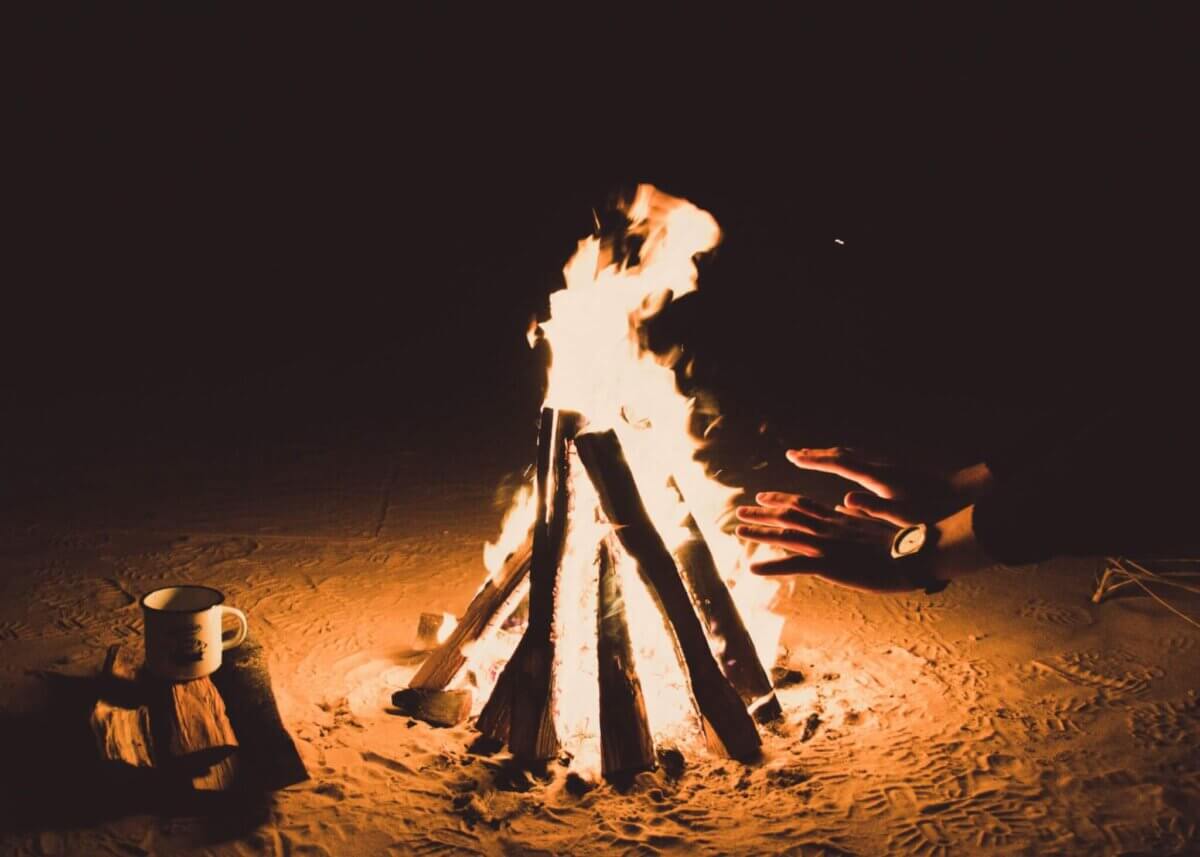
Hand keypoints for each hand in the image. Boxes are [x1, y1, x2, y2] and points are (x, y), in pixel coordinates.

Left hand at [735, 492, 930, 592]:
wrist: (917, 552)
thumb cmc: (906, 540)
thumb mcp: (879, 523)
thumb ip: (858, 514)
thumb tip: (844, 504)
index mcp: (840, 520)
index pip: (805, 505)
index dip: (782, 500)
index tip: (763, 496)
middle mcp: (829, 529)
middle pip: (788, 516)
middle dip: (762, 514)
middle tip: (740, 511)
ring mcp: (827, 546)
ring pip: (785, 536)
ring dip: (760, 534)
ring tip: (737, 532)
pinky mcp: (830, 564)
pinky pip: (794, 565)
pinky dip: (773, 566)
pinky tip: (754, 569)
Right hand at [784, 448, 989, 526]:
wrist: (966, 494)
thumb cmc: (934, 513)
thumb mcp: (903, 516)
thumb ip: (873, 508)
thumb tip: (844, 499)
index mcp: (879, 478)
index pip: (839, 463)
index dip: (814, 460)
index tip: (793, 457)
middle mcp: (881, 466)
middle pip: (843, 454)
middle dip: (817, 454)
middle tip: (794, 454)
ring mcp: (890, 465)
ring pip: (854, 454)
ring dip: (831, 455)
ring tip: (815, 457)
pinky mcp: (897, 469)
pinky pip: (864, 459)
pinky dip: (847, 459)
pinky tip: (847, 466)